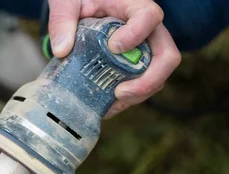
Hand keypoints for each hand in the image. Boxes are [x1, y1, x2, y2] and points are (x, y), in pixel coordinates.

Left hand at [48, 0, 180, 117]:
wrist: (79, 8)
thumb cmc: (78, 0)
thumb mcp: (67, 3)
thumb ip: (62, 20)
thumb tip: (61, 50)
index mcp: (133, 6)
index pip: (150, 16)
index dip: (136, 34)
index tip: (113, 47)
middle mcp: (147, 29)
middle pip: (167, 55)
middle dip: (149, 79)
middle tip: (120, 93)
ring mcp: (144, 50)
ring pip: (157, 76)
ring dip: (139, 95)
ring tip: (111, 104)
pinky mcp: (134, 67)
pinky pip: (141, 86)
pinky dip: (127, 100)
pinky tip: (106, 107)